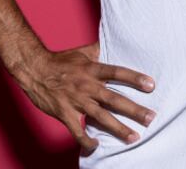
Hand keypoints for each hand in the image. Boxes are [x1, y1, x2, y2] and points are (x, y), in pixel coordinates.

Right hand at [12, 40, 155, 155]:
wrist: (34, 69)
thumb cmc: (60, 60)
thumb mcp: (82, 52)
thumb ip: (100, 49)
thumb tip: (115, 39)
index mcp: (92, 69)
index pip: (117, 73)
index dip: (134, 78)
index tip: (151, 85)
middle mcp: (86, 85)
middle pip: (114, 99)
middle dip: (134, 109)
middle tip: (151, 118)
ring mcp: (75, 101)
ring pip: (100, 116)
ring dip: (118, 128)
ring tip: (133, 137)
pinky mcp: (64, 113)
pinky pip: (77, 130)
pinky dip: (86, 140)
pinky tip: (96, 146)